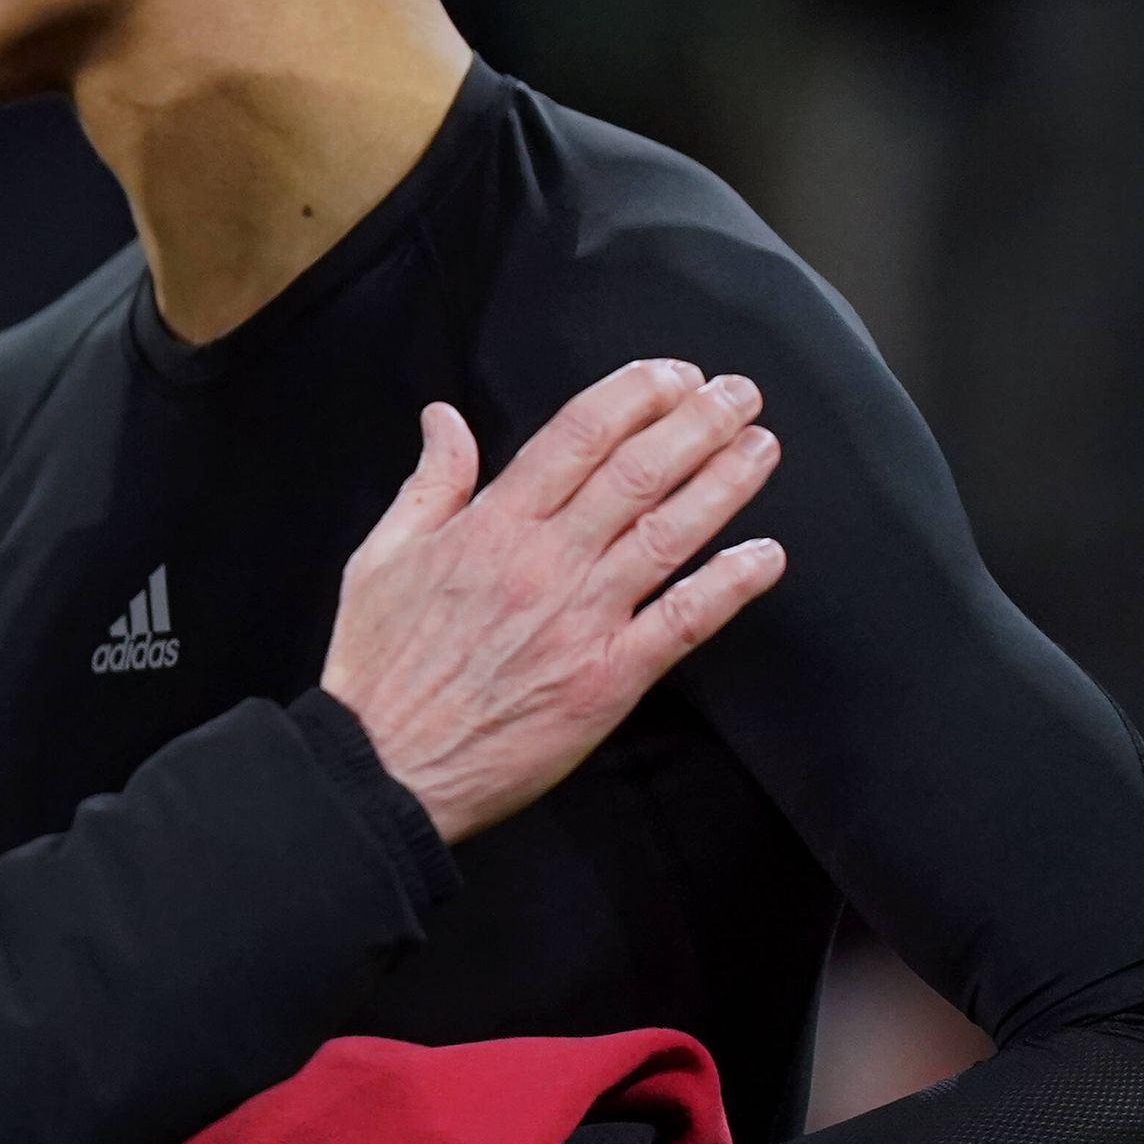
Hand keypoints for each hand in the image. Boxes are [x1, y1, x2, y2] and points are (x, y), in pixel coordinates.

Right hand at [322, 365, 783, 843]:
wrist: (385, 767)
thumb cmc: (379, 672)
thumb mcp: (381, 559)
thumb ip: (428, 485)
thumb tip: (445, 419)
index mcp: (491, 526)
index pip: (578, 436)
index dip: (635, 395)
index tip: (671, 375)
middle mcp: (545, 562)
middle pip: (639, 471)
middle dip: (698, 422)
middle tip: (738, 395)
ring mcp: (582, 619)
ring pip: (671, 532)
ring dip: (725, 483)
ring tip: (761, 448)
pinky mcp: (608, 678)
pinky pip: (683, 621)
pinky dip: (730, 585)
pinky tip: (765, 556)